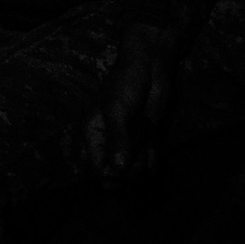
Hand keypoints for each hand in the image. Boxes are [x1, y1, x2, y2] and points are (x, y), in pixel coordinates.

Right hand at [85, 21, 181, 176]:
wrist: (149, 69)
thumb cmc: (124, 84)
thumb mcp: (116, 109)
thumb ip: (117, 138)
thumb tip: (118, 168)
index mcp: (93, 134)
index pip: (96, 166)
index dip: (109, 174)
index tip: (123, 171)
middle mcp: (109, 142)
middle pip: (115, 173)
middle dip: (128, 173)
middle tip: (137, 159)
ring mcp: (129, 142)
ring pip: (134, 170)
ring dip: (141, 166)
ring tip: (145, 150)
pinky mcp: (145, 141)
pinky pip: (148, 163)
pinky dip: (152, 163)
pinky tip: (151, 152)